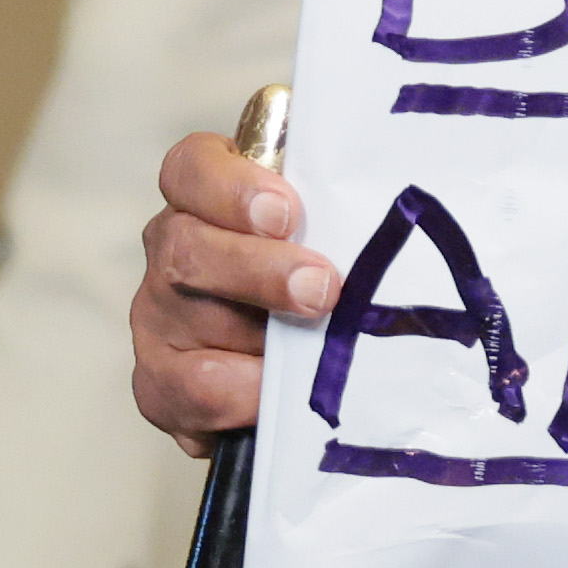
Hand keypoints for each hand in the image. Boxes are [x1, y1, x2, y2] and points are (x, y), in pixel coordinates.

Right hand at [132, 128, 333, 443]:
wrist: (297, 376)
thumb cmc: (324, 281)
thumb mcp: (336, 232)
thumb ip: (349, 205)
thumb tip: (409, 188)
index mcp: (204, 200)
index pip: (191, 169)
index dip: (230, 187)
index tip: (286, 211)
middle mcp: (170, 255)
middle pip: (185, 248)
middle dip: (258, 269)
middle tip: (321, 289)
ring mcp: (158, 322)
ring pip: (190, 323)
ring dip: (260, 339)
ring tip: (314, 352)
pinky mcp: (163, 388)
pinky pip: (191, 393)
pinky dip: (242, 397)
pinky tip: (279, 398)